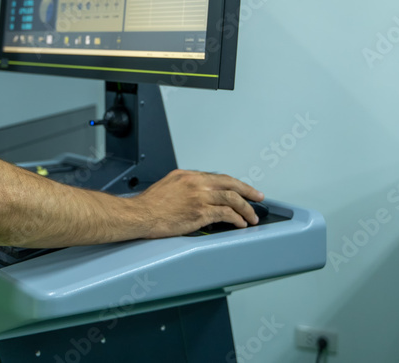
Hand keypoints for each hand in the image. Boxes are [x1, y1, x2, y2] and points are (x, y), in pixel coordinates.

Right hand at [131, 169, 263, 237]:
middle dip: (248, 191)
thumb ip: (185, 187)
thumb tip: (199, 194)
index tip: (242, 190)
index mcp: (187, 175)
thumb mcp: (167, 186)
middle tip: (258, 197)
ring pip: (232, 198)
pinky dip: (236, 219)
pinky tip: (239, 224)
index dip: (234, 184)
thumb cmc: (149, 205)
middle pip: (230, 183)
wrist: (139, 215)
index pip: (218, 177)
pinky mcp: (199, 212)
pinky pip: (225, 214)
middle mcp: (195, 183)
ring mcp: (198, 197)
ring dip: (246, 208)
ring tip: (252, 217)